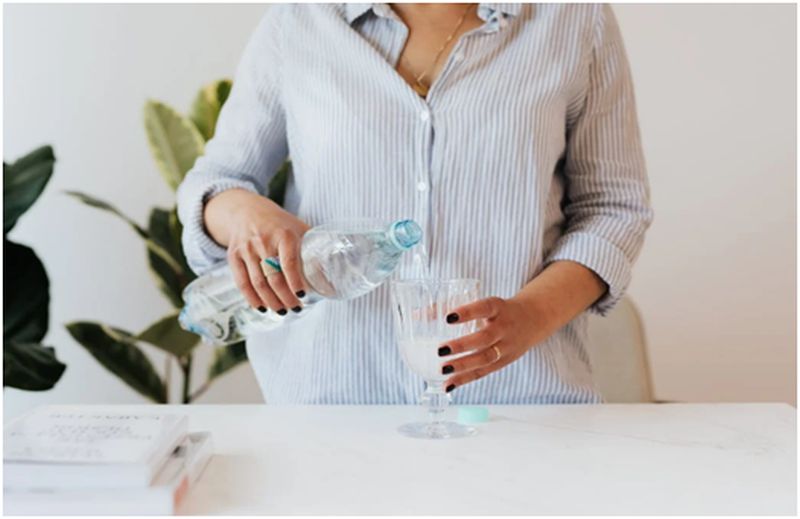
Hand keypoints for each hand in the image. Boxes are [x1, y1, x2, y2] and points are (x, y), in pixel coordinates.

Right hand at [204, 188, 310, 313]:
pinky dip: (252, 298)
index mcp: (283, 234)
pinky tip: (262, 308)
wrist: (247, 211)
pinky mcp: (234, 256)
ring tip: (282, 311)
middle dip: (285, 297)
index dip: (295, 282)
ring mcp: (246, 249)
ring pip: (258, 283)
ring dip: (271, 301)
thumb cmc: (279, 224)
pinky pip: (242, 282)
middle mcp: (263, 241)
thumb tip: (333, 270)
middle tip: (295, 308)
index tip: (302, 295)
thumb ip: (312, 246)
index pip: (289, 262)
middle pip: (274, 277)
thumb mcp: (298, 228)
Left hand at [438, 295, 555, 391]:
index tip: (449, 317)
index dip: (468, 313)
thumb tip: (416, 314)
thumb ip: (452, 306)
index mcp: (499, 308)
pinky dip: (465, 380)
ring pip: (485, 359)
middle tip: (440, 349)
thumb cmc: (498, 310)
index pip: (485, 308)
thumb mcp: (484, 303)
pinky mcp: (503, 362)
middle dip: (462, 346)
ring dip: (463, 366)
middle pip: (485, 339)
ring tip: (442, 369)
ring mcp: (506, 347)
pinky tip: (448, 385)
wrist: (533, 319)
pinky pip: (483, 372)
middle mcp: (504, 328)